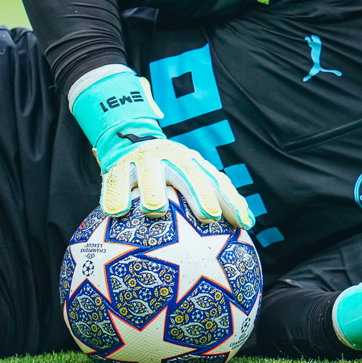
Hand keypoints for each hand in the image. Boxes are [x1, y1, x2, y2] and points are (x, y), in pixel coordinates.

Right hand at [70, 69, 254, 229]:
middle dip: (200, 194)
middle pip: (189, 174)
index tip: (245, 224)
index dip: (232, 201)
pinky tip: (116, 212)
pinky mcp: (117, 166)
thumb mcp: (189, 175)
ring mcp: (144, 160)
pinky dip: (115, 195)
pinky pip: (115, 182)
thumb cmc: (168, 170)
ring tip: (155, 210)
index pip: (217, 181)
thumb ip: (211, 198)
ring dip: (153, 191)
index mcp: (193, 162)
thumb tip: (246, 226)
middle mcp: (172, 159)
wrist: (129, 136)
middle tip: (209, 216)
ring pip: (150, 175)